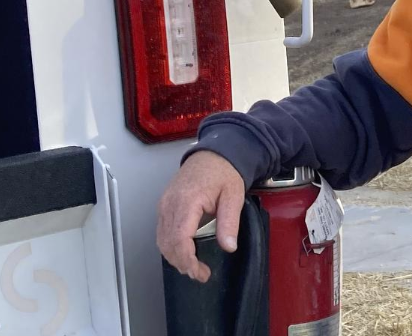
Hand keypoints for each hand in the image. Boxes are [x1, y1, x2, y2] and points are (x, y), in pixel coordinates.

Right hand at [156, 150, 244, 282]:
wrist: (214, 153)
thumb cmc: (224, 172)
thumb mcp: (233, 196)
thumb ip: (229, 222)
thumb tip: (229, 246)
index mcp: (187, 201)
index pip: (180, 238)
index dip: (187, 260)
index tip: (199, 272)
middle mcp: (169, 204)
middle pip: (167, 243)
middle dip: (181, 263)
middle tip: (200, 274)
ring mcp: (164, 204)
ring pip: (161, 239)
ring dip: (174, 257)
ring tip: (193, 268)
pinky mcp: (164, 205)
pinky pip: (162, 231)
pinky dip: (170, 246)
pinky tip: (184, 253)